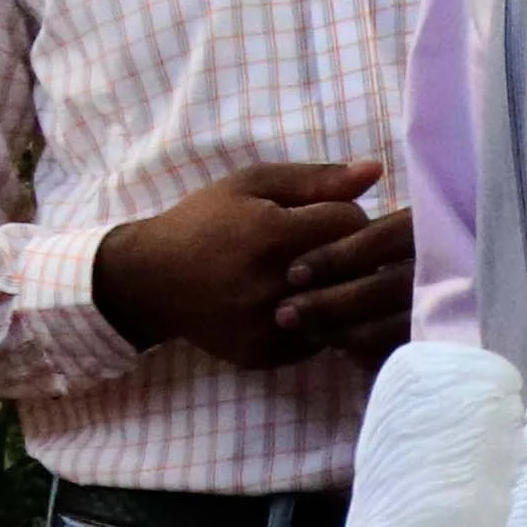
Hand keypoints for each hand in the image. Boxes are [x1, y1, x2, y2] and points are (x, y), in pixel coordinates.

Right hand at [94, 163, 394, 372]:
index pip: (353, 222)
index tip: (328, 215)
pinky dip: (321, 321)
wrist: (150, 280)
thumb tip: (376, 171)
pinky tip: (302, 303)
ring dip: (340, 290)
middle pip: (355, 268)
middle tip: (328, 247)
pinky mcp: (264, 355)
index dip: (346, 214)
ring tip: (320, 275)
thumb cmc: (206, 221)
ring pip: (342, 308)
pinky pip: (320, 340)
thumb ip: (317, 178)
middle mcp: (272, 284)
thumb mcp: (253, 184)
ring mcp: (268, 325)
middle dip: (352, 254)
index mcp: (273, 234)